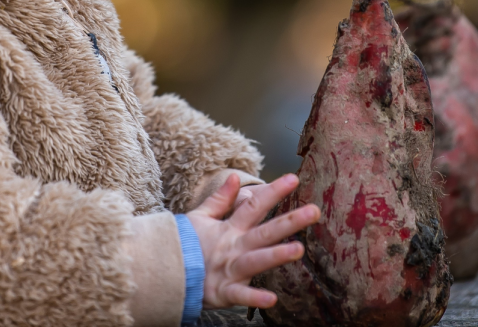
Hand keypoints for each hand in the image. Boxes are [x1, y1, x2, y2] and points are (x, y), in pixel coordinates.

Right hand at [186, 173, 319, 309]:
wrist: (162, 270)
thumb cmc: (185, 244)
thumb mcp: (200, 217)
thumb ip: (220, 199)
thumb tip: (235, 177)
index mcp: (229, 229)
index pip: (254, 206)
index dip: (273, 192)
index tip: (294, 178)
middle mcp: (233, 247)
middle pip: (264, 232)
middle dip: (289, 221)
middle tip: (314, 211)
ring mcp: (229, 269)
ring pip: (256, 261)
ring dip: (276, 255)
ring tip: (298, 250)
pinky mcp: (222, 292)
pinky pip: (240, 295)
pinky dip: (254, 298)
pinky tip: (272, 299)